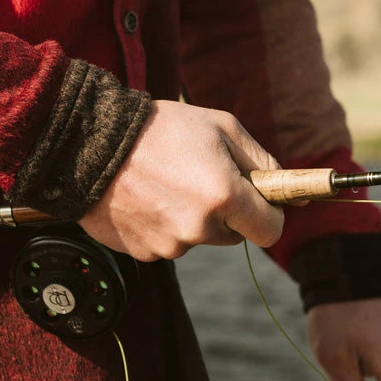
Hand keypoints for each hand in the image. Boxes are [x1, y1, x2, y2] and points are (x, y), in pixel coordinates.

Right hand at [79, 100, 283, 260]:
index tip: (260, 201)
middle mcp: (199, 228)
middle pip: (233, 235)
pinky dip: (160, 224)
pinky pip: (165, 243)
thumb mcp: (221, 127)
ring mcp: (169, 245)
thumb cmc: (159, 128)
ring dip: (189, 217)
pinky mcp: (143, 253)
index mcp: (224, 196)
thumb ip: (261, 161)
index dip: (269, 214)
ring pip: (196, 238)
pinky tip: (144, 197)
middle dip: (225, 212)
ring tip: (162, 182)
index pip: (270, 230)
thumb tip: (291, 191)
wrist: (89, 143)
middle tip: (199, 178)